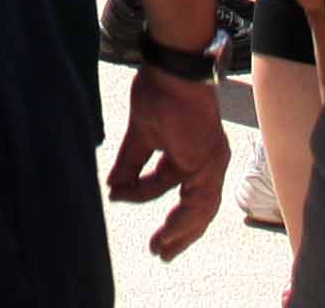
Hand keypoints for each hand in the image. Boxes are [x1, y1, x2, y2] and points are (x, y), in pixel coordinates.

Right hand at [109, 59, 228, 260]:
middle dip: (179, 233)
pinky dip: (185, 219)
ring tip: (162, 248)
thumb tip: (113, 189)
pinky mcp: (210, 162)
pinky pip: (201, 201)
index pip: (181, 193)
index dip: (161, 209)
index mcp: (193, 156)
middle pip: (197, 208)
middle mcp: (208, 162)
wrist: (172, 70)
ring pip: (202, 209)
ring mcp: (212, 162)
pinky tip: (169, 232)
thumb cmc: (159, 91)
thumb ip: (130, 165)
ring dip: (182, 232)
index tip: (147, 227)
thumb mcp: (141, 135)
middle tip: (161, 252)